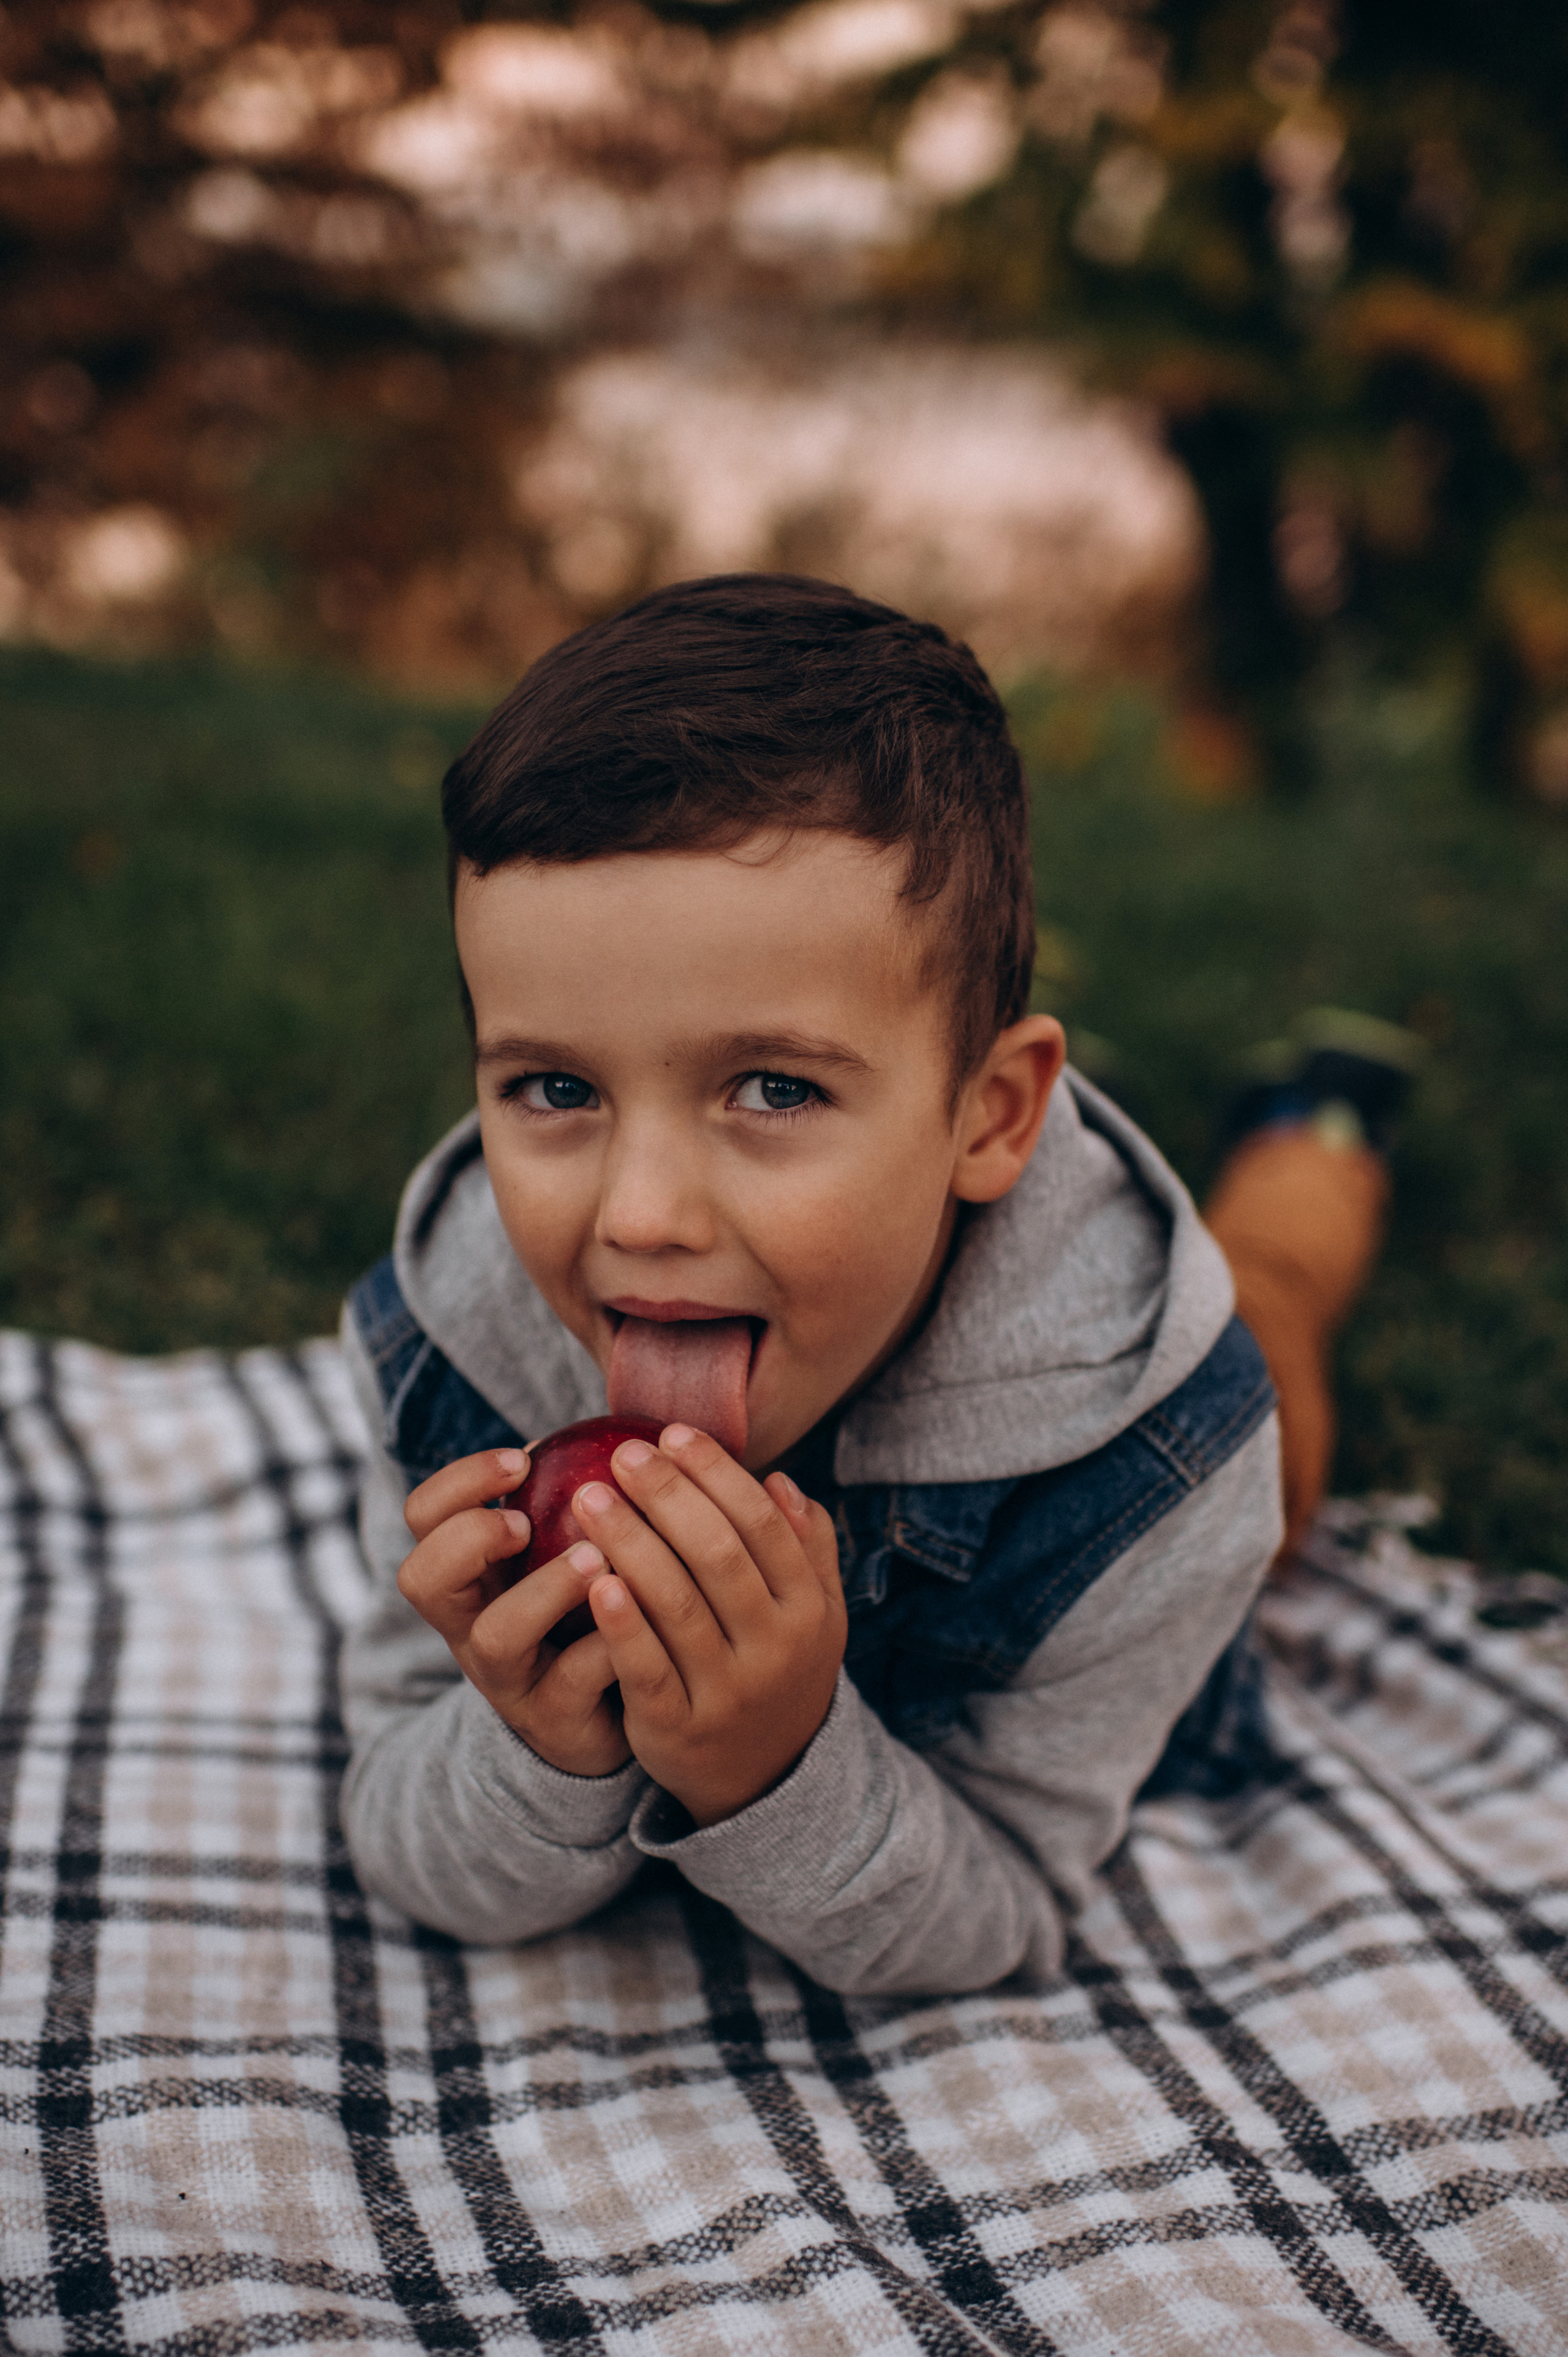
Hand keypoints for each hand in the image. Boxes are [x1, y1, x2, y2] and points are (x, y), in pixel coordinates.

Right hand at [398, 1447, 631, 1778]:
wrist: (613, 1720)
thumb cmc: (589, 1613)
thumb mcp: (564, 1551)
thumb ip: (571, 1497)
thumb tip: (601, 1432)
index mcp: (470, 1575)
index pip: (424, 1518)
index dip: (458, 1483)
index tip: (521, 1459)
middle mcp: (472, 1626)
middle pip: (423, 1578)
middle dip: (470, 1537)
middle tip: (525, 1520)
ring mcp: (510, 1679)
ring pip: (495, 1636)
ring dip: (544, 1589)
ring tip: (594, 1558)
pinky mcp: (555, 1720)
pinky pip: (572, 1682)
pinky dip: (607, 1643)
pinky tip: (648, 1616)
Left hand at [573, 1424, 845, 1826]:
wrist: (765, 1778)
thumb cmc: (777, 1668)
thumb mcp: (813, 1614)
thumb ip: (806, 1548)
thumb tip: (779, 1480)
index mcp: (809, 1608)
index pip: (762, 1524)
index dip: (716, 1473)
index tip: (671, 1433)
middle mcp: (775, 1648)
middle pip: (718, 1555)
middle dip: (667, 1496)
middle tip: (621, 1454)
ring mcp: (727, 1691)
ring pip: (677, 1605)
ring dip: (631, 1543)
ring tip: (588, 1498)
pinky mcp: (677, 1728)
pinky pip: (646, 1667)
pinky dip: (621, 1622)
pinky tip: (593, 1577)